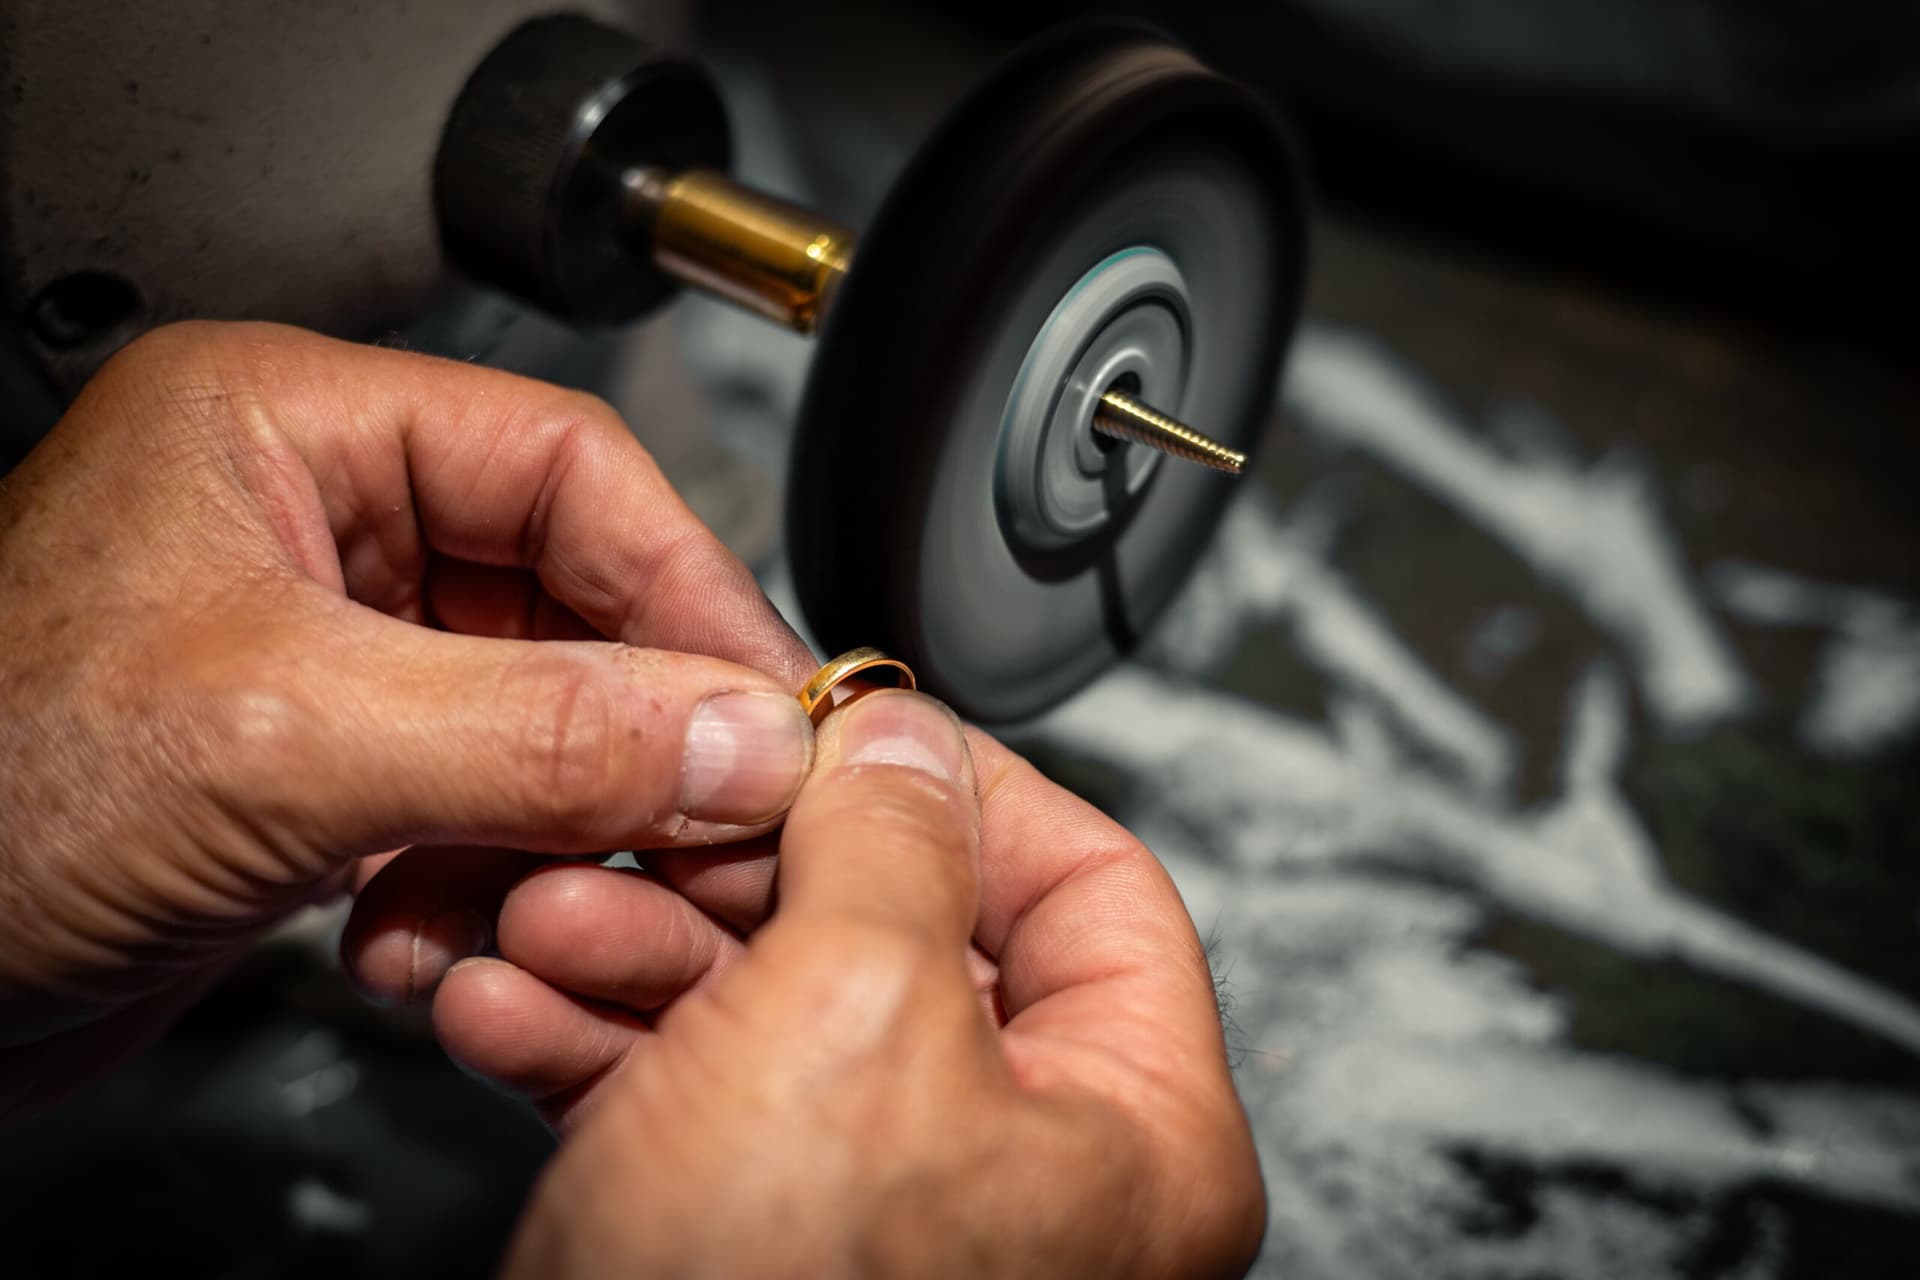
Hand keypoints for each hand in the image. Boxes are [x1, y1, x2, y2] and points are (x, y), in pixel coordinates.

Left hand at [0, 322, 817, 1117]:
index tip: (770, 701)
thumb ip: (538, 730)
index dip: (688, 584)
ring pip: (533, 721)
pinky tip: (429, 940)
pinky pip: (473, 809)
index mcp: (286, 425)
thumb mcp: (279, 738)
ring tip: (540, 902)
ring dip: (554, 828)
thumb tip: (739, 737)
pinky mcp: (317, 777)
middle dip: (631, 732)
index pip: (567, 466)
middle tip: (712, 817)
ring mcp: (320, 658)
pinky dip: (481, 883)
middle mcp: (312, 526)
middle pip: (565, 601)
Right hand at [438, 691, 1264, 1277]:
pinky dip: (604, 1047)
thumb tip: (904, 735)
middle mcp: (1030, 1180)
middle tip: (655, 828)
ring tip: (542, 921)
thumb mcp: (856, 1011)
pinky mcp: (762, 1255)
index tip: (843, 729)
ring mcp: (889, 1221)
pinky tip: (512, 1008)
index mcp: (1136, 1133)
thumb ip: (893, 838)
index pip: (1090, 886)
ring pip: (775, 1013)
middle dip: (747, 874)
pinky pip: (696, 1106)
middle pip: (905, 938)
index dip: (961, 787)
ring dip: (642, 951)